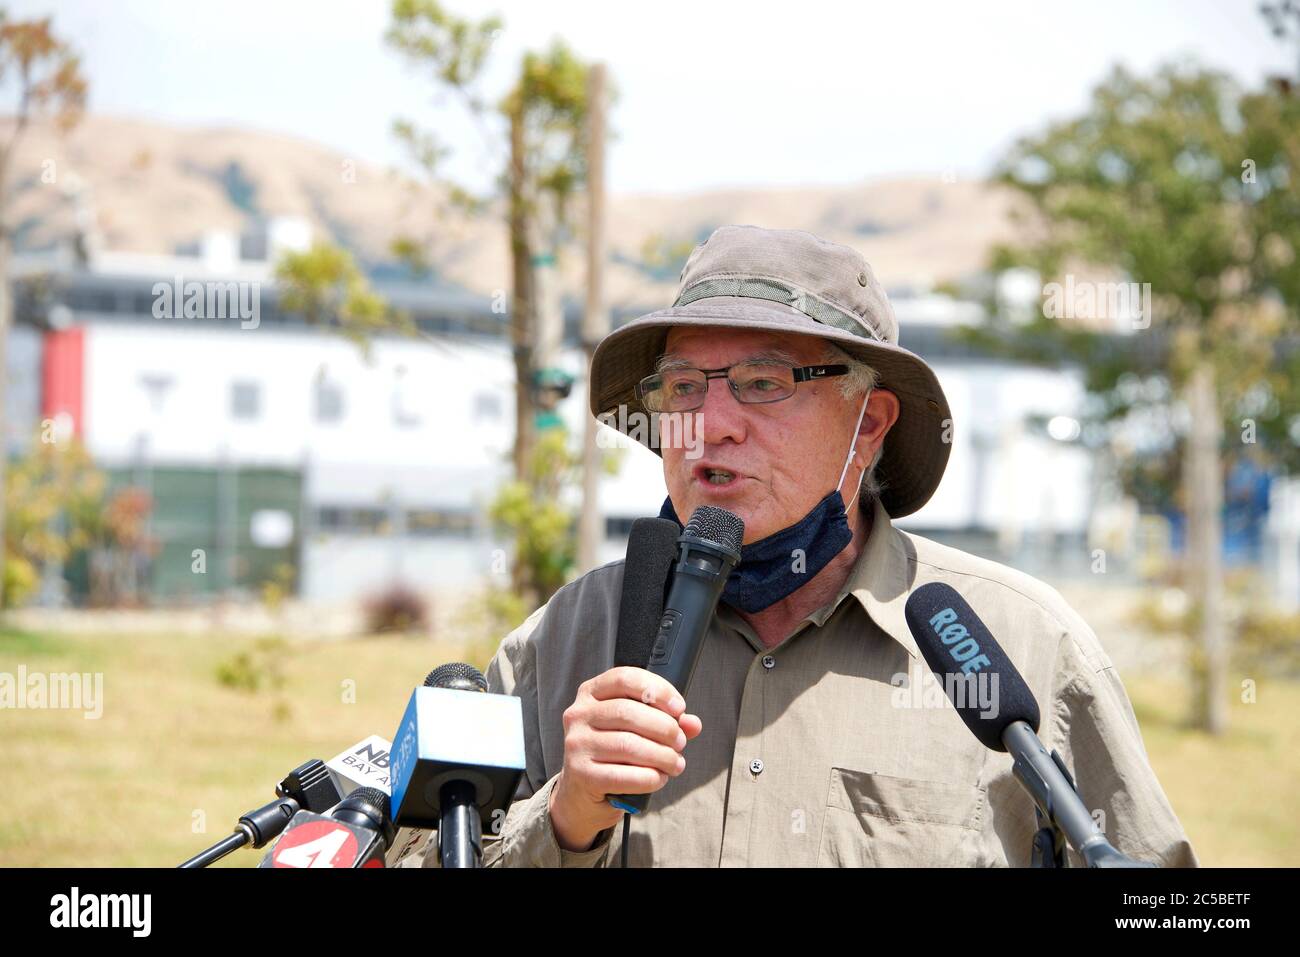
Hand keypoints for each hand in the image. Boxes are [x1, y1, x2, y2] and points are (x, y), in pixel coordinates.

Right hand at [548, 666, 703, 851]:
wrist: (583, 792)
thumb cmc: (614, 753)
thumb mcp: (636, 730)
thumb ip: (665, 721)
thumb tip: (692, 723)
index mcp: (591, 693)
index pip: (625, 678)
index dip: (657, 690)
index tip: (679, 708)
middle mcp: (578, 714)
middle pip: (628, 712)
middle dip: (664, 728)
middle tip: (680, 742)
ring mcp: (576, 744)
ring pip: (627, 745)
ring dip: (661, 756)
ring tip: (675, 763)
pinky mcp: (580, 774)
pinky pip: (622, 775)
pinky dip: (648, 778)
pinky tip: (659, 778)